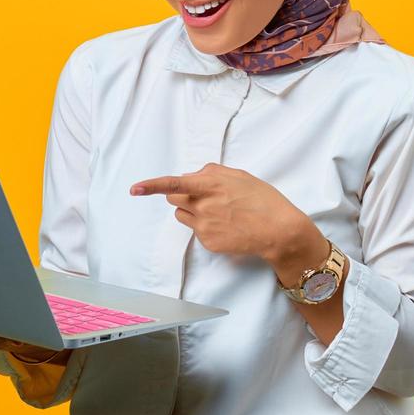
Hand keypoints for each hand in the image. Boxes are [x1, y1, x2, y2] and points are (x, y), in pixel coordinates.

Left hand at [129, 162, 311, 261]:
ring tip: (218, 211)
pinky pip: (195, 230)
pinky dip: (204, 226)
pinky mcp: (208, 242)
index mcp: (211, 185)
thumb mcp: (239, 175)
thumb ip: (211, 172)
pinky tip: (226, 225)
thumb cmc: (263, 199)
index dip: (151, 186)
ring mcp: (204, 226)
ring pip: (182, 215)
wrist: (278, 230)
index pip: (174, 184)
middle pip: (173, 199)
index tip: (135, 189)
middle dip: (182, 196)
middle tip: (203, 196)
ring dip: (191, 211)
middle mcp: (204, 206)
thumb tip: (190, 177)